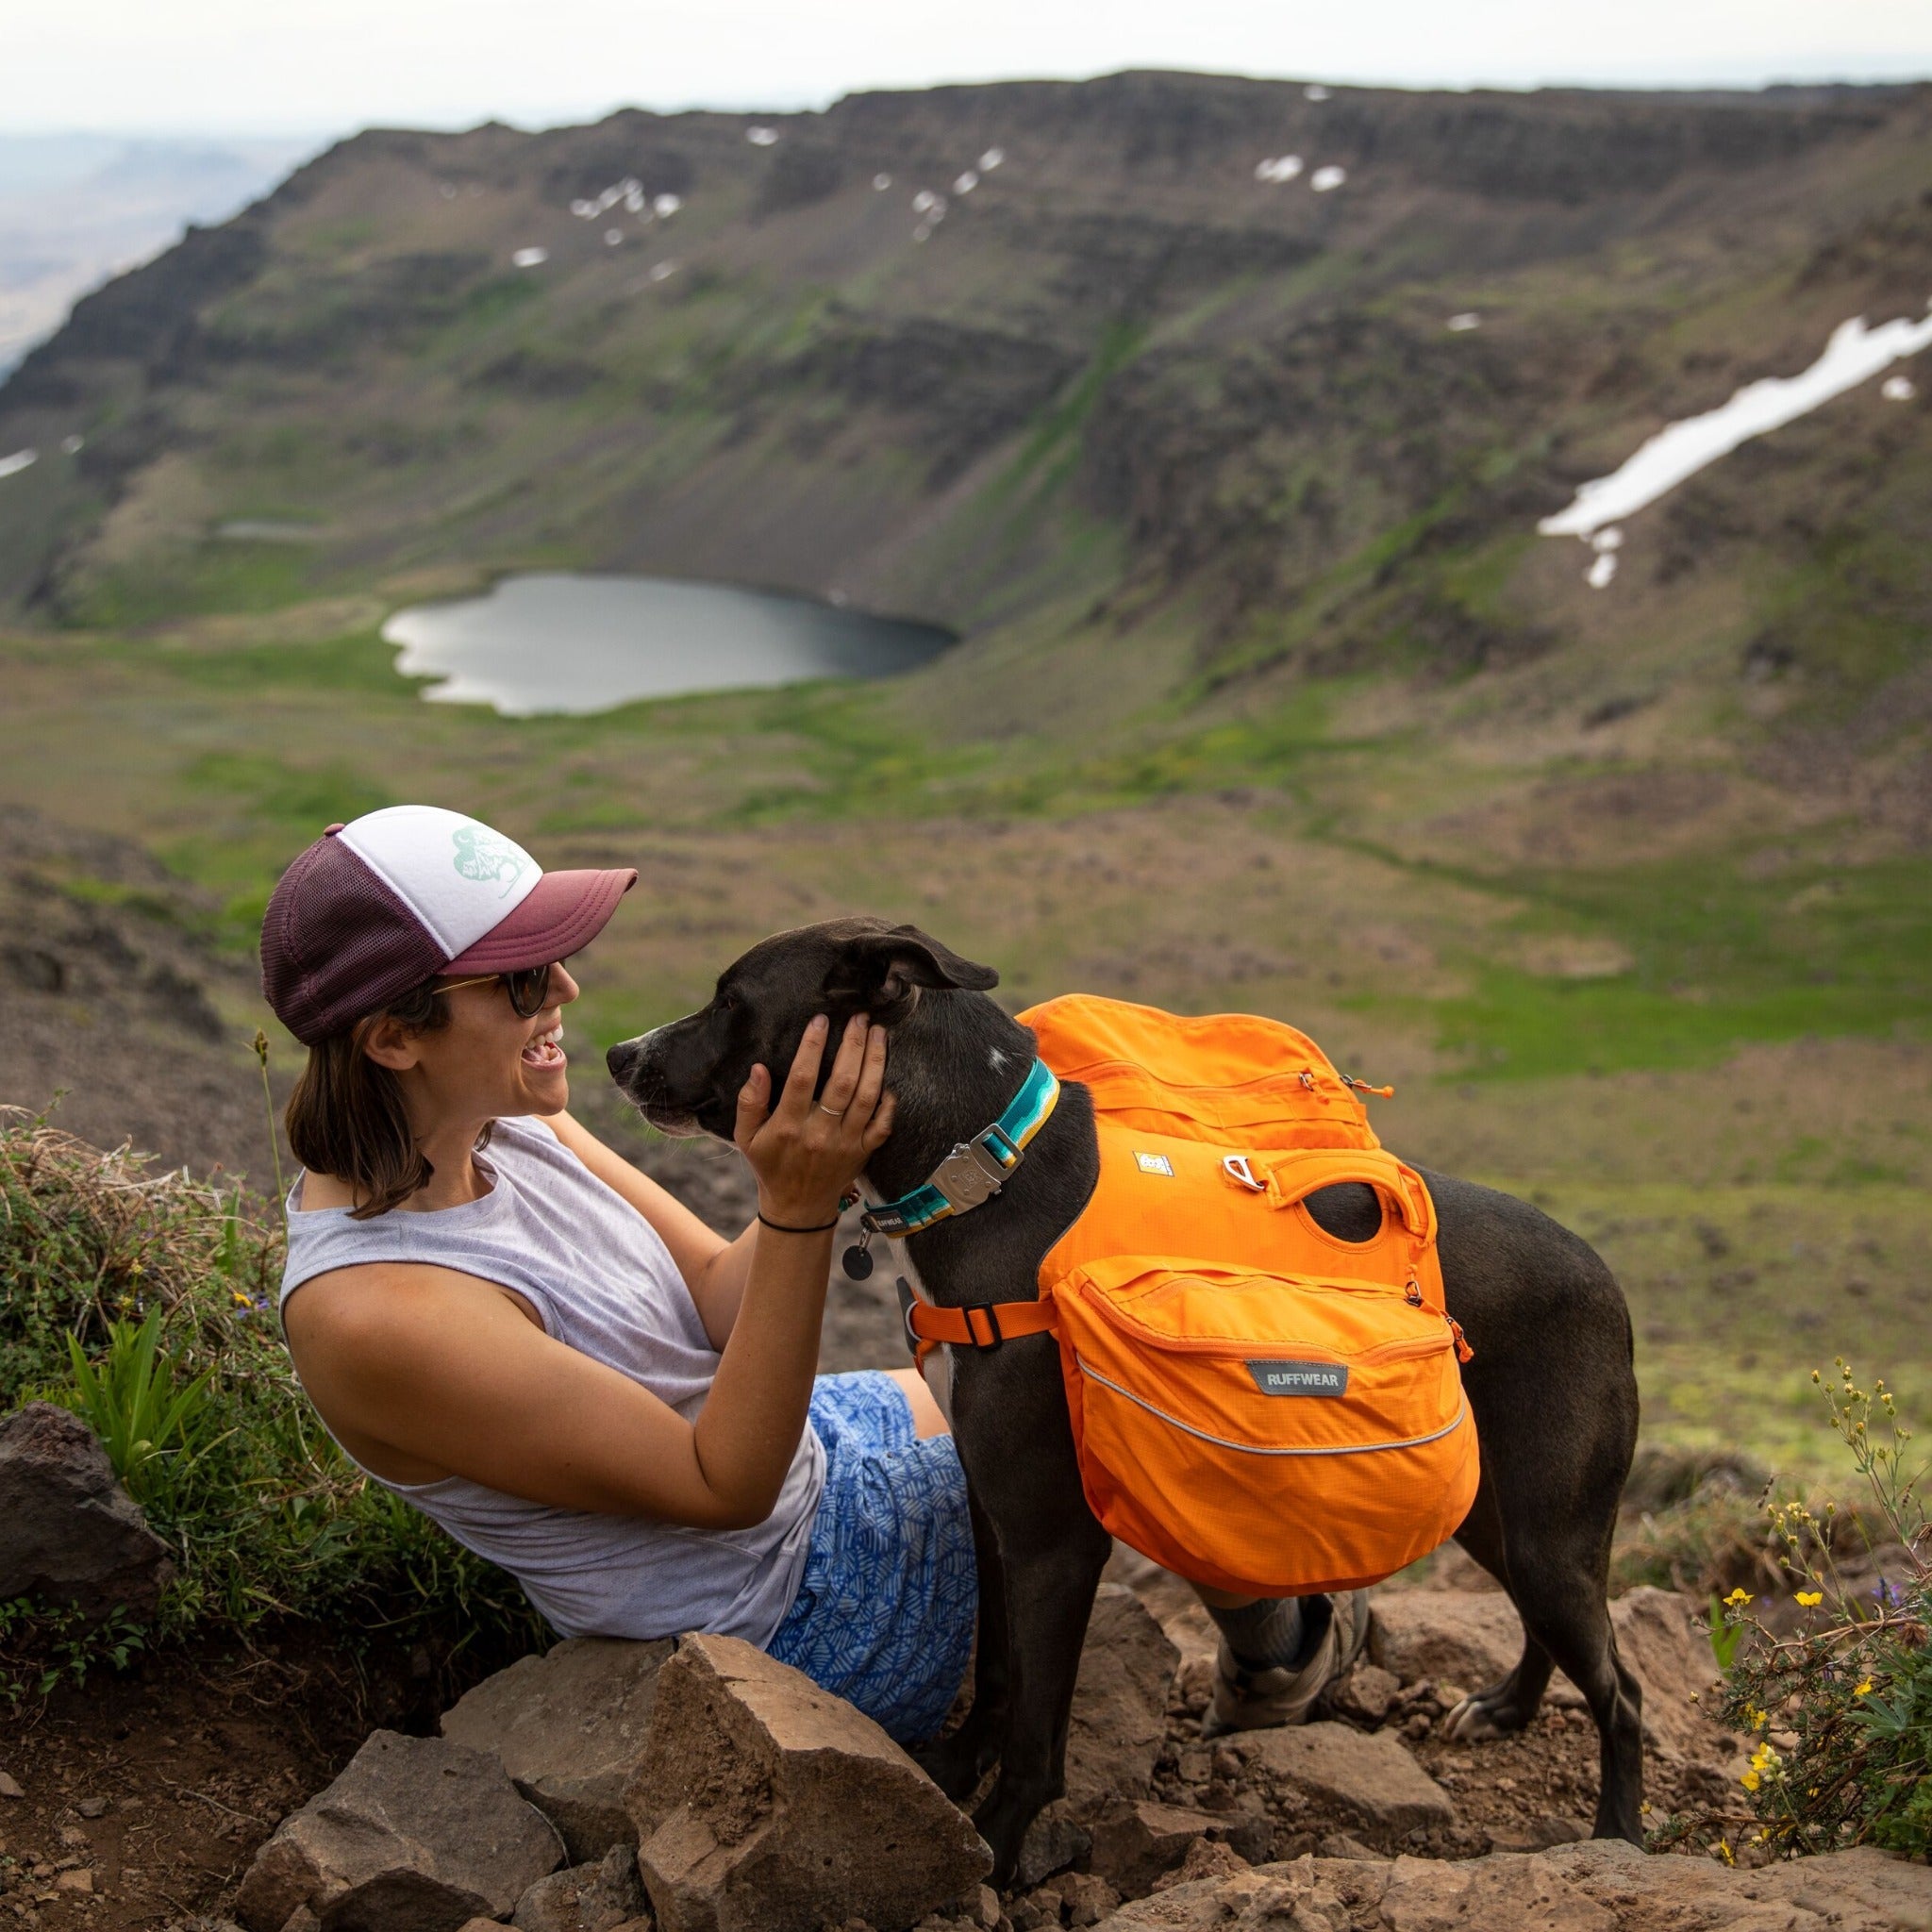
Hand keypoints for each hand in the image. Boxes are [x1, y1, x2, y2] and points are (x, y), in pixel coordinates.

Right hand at [734, 1014, 893, 1225]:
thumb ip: (749, 1103)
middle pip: (842, 1082)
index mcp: (788, 1126)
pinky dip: (889, 1102)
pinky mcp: (863, 1152)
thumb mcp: (746, 1138)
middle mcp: (820, 1133)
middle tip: (860, 1018)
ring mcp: (846, 1143)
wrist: (797, 1208)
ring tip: (880, 1034)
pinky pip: (883, 1125)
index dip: (812, 1047)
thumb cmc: (770, 1166)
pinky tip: (890, 1078)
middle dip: (854, 1045)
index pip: (802, 1078)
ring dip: (876, 1062)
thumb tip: (758, 1068)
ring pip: (867, 1097)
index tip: (821, 1021)